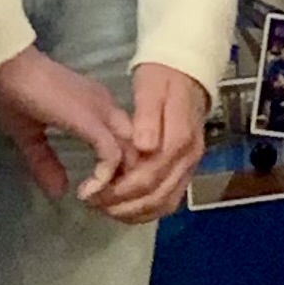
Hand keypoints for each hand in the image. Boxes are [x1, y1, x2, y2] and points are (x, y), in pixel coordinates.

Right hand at [0, 44, 133, 205]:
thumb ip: (46, 163)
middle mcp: (108, 108)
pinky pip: (111, 155)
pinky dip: (104, 178)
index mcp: (98, 108)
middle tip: (103, 205)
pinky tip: (87, 192)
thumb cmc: (13, 94)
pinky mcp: (92, 120)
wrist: (4, 66)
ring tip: (96, 203)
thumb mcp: (30, 136)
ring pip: (132, 155)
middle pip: (139, 152)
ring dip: (118, 185)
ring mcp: (103, 112)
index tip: (98, 194)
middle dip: (126, 183)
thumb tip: (59, 192)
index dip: (119, 172)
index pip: (127, 143)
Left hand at [92, 62, 209, 224]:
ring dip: (133, 212)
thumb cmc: (163, 78)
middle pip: (158, 195)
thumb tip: (143, 147)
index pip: (151, 174)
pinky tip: (124, 209)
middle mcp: (189, 158)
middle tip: (93, 203)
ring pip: (164, 203)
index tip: (94, 190)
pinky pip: (169, 200)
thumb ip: (148, 117)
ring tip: (104, 208)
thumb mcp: (151, 88)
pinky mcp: (186, 171)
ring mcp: (190, 166)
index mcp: (180, 138)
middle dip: (123, 205)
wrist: (187, 72)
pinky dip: (146, 210)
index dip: (121, 188)